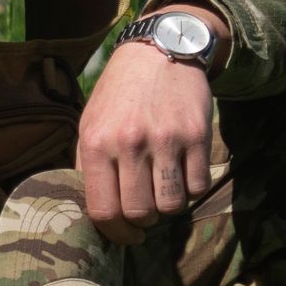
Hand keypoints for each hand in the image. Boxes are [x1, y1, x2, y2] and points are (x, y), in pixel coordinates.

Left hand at [78, 34, 221, 244]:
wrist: (160, 51)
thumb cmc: (119, 93)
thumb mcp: (90, 123)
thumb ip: (88, 166)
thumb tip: (92, 213)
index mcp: (97, 143)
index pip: (103, 211)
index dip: (115, 234)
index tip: (125, 235)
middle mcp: (130, 143)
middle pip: (139, 213)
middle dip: (142, 223)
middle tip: (145, 212)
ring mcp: (166, 139)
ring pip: (171, 206)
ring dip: (168, 208)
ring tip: (163, 192)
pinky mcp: (197, 135)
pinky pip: (198, 187)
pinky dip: (191, 190)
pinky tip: (182, 174)